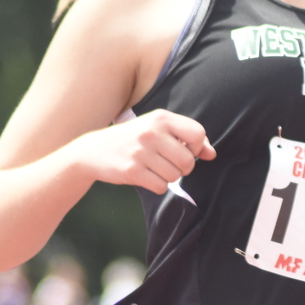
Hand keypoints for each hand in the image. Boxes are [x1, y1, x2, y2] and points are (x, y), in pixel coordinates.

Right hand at [78, 110, 215, 194]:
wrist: (93, 150)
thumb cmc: (133, 139)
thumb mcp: (157, 129)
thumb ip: (186, 138)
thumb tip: (211, 154)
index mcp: (161, 118)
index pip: (197, 133)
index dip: (197, 147)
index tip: (187, 151)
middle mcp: (151, 132)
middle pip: (188, 160)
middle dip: (184, 168)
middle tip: (171, 165)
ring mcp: (141, 152)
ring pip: (175, 176)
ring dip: (169, 177)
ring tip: (154, 168)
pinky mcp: (132, 170)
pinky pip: (161, 186)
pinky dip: (158, 186)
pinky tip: (146, 177)